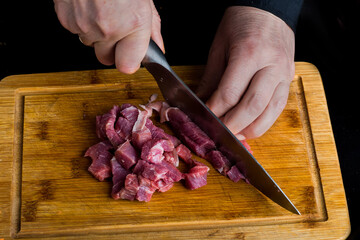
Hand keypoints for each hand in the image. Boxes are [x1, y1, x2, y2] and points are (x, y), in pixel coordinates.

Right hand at [54, 0, 163, 73]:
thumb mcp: (144, 0)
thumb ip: (152, 28)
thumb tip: (157, 47)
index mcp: (132, 24)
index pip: (128, 66)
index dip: (128, 60)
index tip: (131, 54)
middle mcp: (108, 29)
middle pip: (106, 58)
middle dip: (112, 49)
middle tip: (116, 28)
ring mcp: (85, 25)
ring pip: (90, 42)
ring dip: (96, 32)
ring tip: (101, 8)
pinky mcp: (66, 20)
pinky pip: (76, 30)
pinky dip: (81, 21)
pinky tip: (88, 4)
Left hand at [197, 6, 294, 139]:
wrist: (268, 10)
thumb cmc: (241, 24)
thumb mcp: (219, 47)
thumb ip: (211, 78)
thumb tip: (202, 103)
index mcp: (249, 54)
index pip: (230, 93)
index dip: (215, 110)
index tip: (205, 118)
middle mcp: (270, 66)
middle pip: (252, 106)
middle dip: (233, 125)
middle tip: (219, 133)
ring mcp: (284, 74)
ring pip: (269, 112)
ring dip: (251, 129)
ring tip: (235, 135)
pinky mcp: (289, 79)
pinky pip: (279, 107)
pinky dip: (264, 121)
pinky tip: (250, 126)